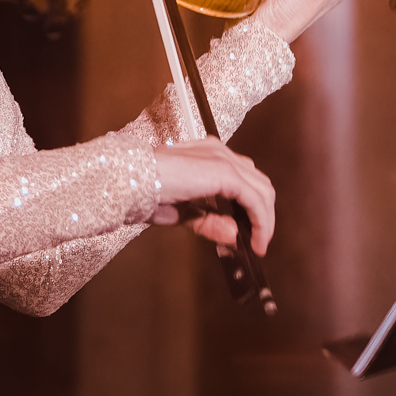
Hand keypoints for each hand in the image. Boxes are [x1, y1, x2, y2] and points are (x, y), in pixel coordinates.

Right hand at [150, 136, 273, 256]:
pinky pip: (255, 199)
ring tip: (258, 243)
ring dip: (264, 220)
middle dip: (262, 215)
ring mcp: (223, 159)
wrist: (131, 181)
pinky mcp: (225, 172)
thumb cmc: (145, 192)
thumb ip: (209, 222)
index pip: (244, 180)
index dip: (252, 208)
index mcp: (208, 156)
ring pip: (262, 191)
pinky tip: (255, 239)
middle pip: (259, 184)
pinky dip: (260, 221)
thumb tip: (234, 235)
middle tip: (257, 241)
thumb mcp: (182, 214)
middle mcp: (219, 152)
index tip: (251, 233)